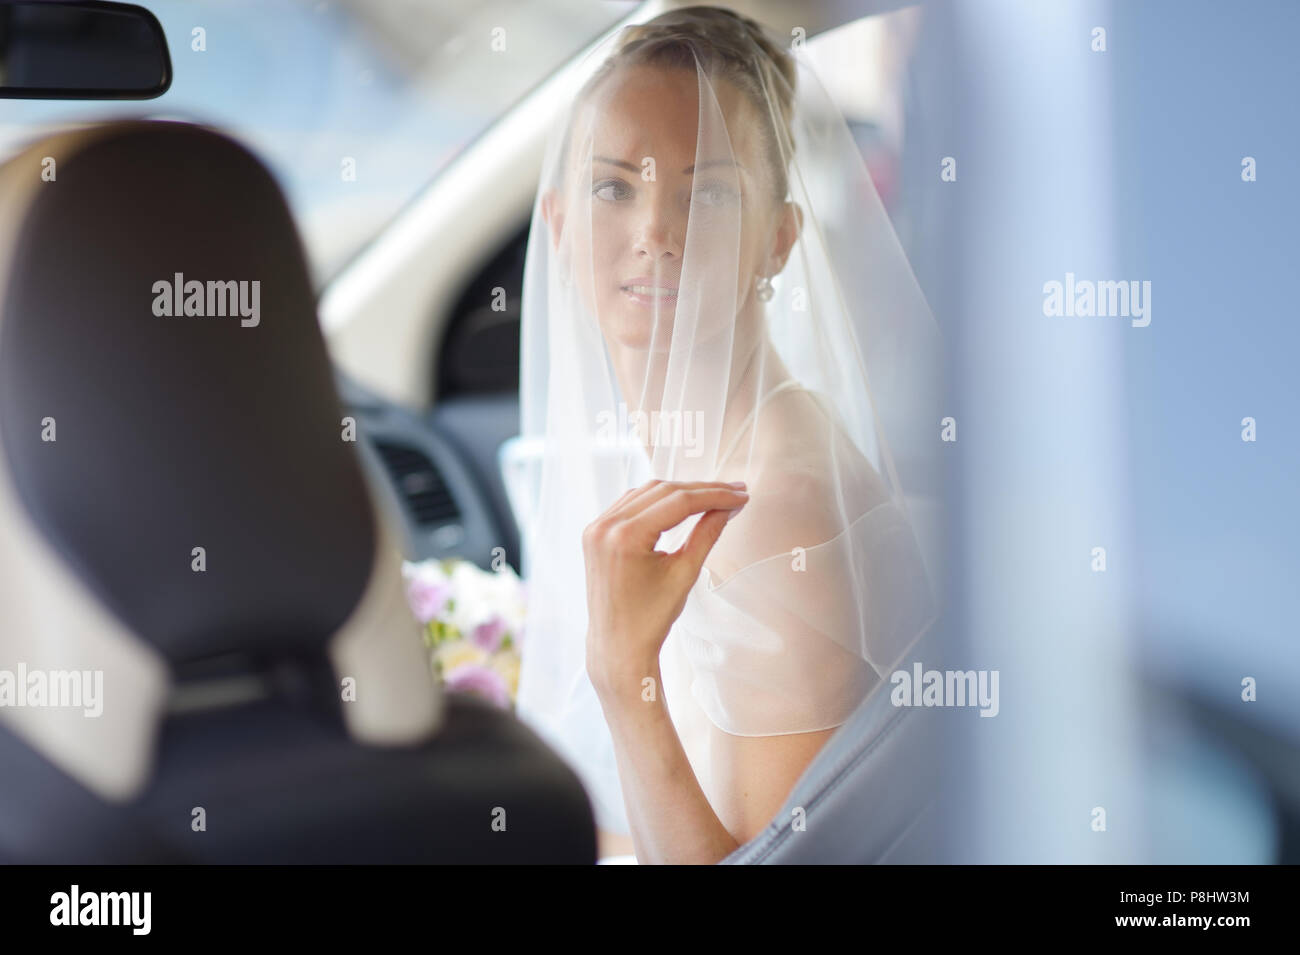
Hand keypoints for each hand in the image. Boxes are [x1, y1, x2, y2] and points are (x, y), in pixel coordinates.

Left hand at [583, 479, 748, 694]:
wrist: (618, 645)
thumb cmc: (649, 619)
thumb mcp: (684, 574)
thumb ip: (707, 534)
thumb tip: (727, 508)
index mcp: (626, 537)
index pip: (679, 502)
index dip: (714, 496)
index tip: (740, 496)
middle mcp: (606, 526)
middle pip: (663, 491)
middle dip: (701, 490)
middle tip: (734, 492)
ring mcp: (597, 528)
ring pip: (647, 493)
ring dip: (680, 492)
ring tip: (713, 496)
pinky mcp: (595, 532)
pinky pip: (630, 503)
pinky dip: (657, 500)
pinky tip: (680, 502)